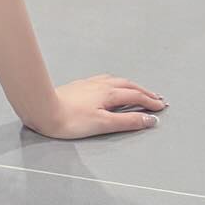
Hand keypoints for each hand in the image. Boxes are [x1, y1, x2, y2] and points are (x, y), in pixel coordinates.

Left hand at [27, 75, 167, 139]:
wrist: (42, 109)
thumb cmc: (70, 120)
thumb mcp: (103, 124)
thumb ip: (128, 121)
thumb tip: (149, 119)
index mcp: (108, 93)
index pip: (135, 96)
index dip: (150, 102)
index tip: (161, 107)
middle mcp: (100, 85)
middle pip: (128, 86)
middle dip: (144, 92)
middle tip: (156, 98)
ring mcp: (89, 84)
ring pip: (116, 81)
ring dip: (130, 86)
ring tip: (138, 91)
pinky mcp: (79, 86)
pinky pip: (104, 80)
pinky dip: (116, 83)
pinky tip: (110, 86)